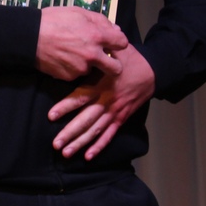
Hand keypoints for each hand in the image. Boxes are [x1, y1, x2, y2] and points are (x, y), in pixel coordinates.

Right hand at [35, 6, 128, 80]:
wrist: (28, 37)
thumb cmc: (52, 20)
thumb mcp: (78, 12)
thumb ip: (100, 20)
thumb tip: (115, 29)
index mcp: (97, 36)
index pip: (122, 44)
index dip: (118, 42)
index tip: (112, 43)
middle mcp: (92, 55)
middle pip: (116, 68)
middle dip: (113, 64)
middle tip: (103, 59)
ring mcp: (81, 68)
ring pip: (93, 70)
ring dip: (88, 65)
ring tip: (73, 54)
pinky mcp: (69, 76)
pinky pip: (76, 74)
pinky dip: (72, 68)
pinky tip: (63, 58)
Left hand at [48, 44, 154, 159]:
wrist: (154, 71)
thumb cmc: (130, 59)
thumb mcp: (114, 52)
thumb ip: (97, 54)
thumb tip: (80, 49)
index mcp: (102, 85)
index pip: (81, 97)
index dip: (66, 107)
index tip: (51, 116)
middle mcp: (108, 101)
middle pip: (87, 120)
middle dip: (70, 133)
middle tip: (55, 144)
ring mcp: (115, 112)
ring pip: (96, 131)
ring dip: (81, 143)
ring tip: (66, 153)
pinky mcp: (122, 118)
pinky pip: (110, 134)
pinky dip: (99, 146)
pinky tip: (88, 156)